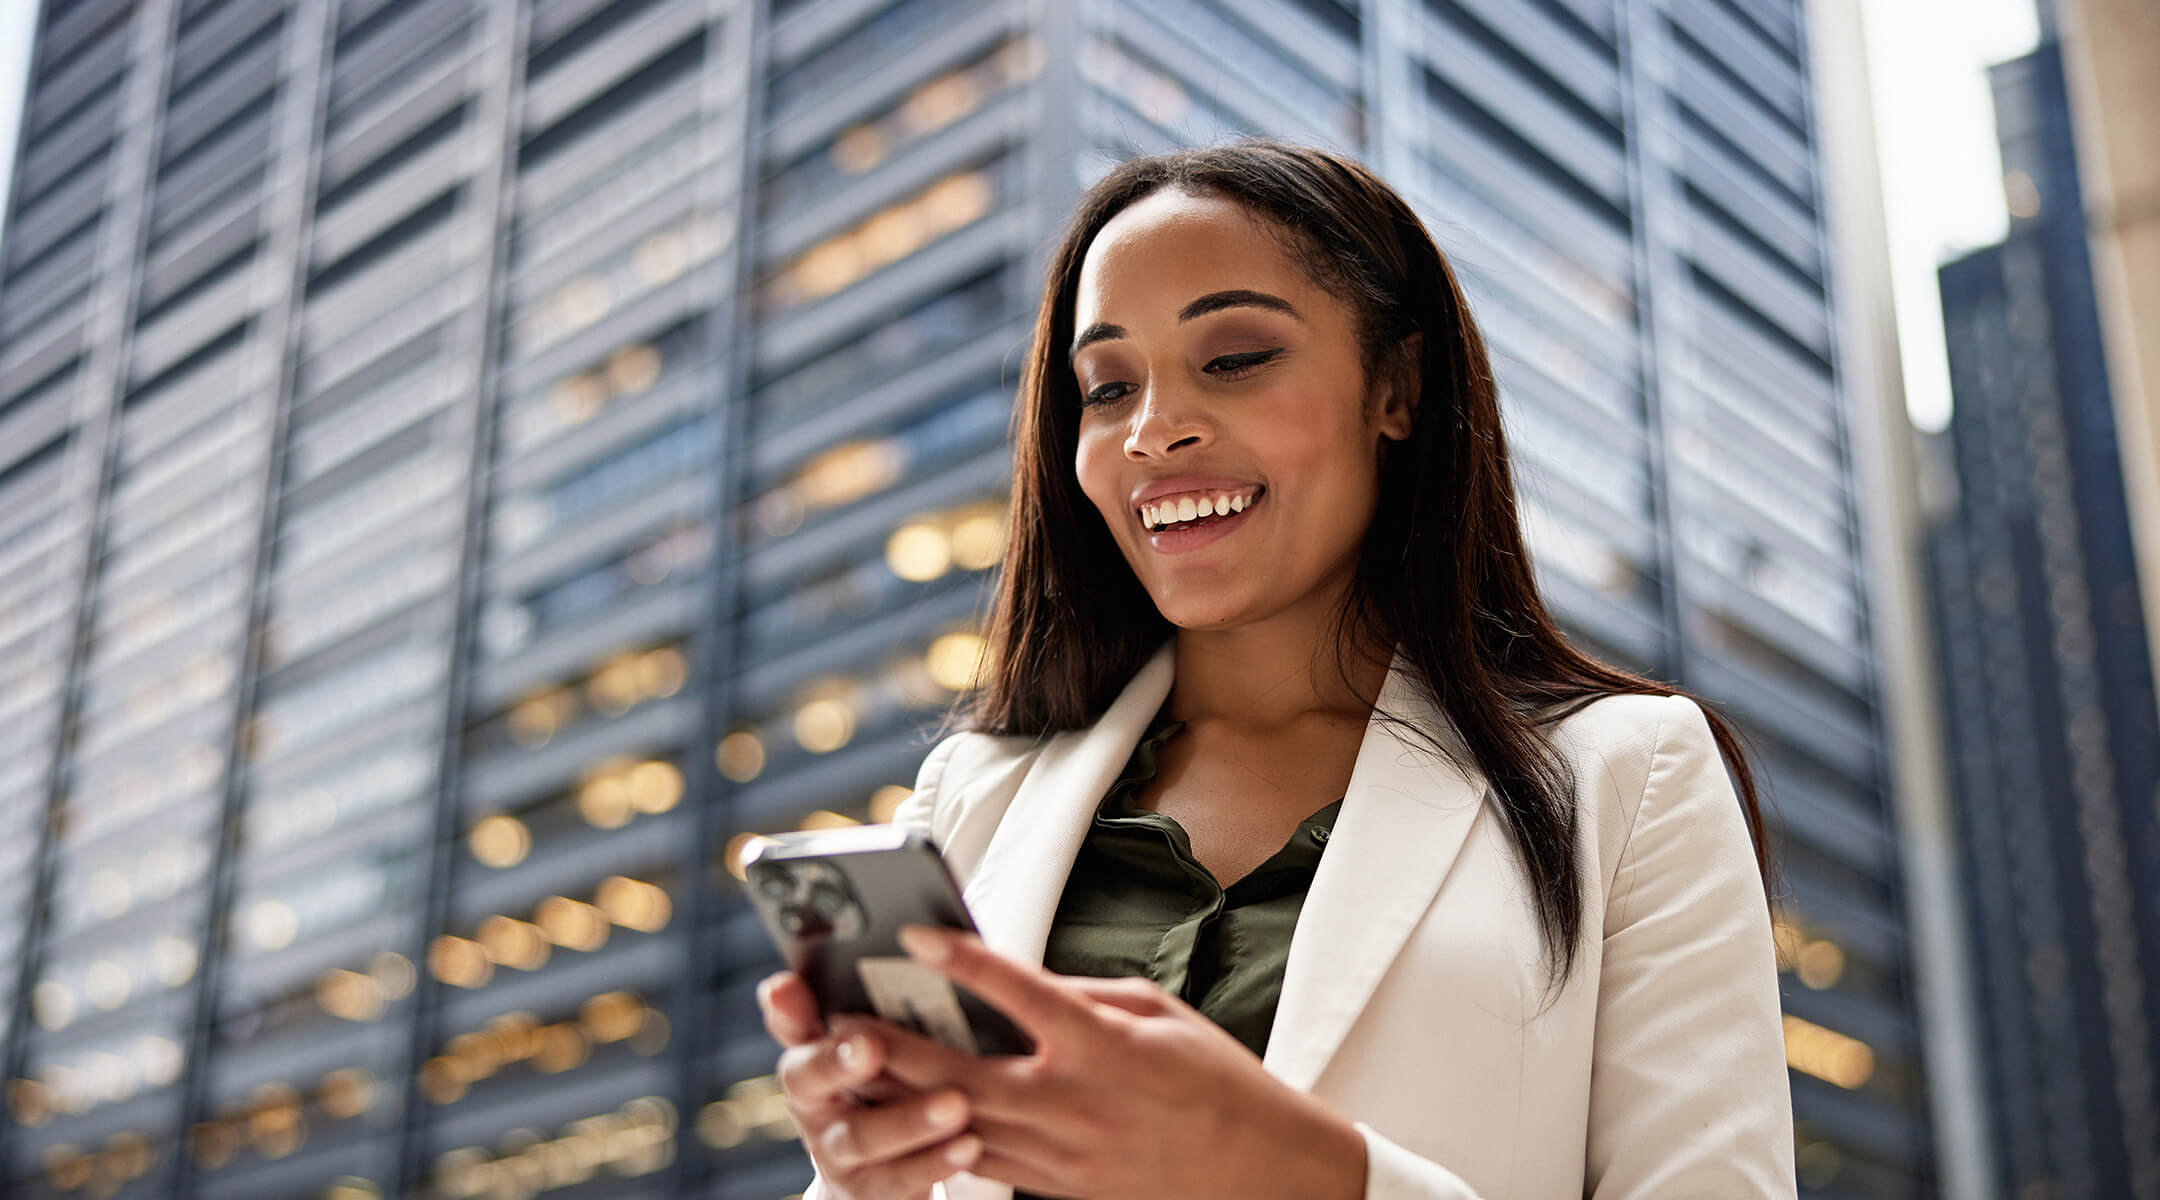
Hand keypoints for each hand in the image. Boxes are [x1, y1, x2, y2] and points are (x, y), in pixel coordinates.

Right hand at [758, 970, 984, 1198]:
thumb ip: (840, 1008)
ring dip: (908, 1120)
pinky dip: (934, 1161)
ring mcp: (839, 1154)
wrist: (879, 1167)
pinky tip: (970, 1144)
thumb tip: (785, 979)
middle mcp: (813, 1106)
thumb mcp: (858, 1045)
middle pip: (813, 1081)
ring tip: (955, 1103)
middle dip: (840, 1062)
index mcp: (807, 1058)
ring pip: (862, 1137)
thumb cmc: (877, 1085)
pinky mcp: (871, 1191)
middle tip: (872, 1044)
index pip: (790, 1028)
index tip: (820, 990)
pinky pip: (899, 1179)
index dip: (792, 1014)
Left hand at [849, 926, 1367, 1199]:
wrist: (1258, 1174)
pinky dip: (938, 1137)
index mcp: (1104, 1047)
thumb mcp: (1160, 1012)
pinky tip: (903, 1117)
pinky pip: (983, 1162)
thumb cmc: (1217, 1081)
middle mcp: (1074, 1103)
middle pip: (960, 1073)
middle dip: (891, 1047)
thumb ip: (1082, 995)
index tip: (914, 935)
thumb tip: (1018, 981)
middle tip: (837, 1018)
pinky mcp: (1058, 1189)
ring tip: (850, 1068)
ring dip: (899, 1099)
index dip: (964, 960)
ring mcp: (1062, 1155)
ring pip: (958, 1125)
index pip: (1021, 993)